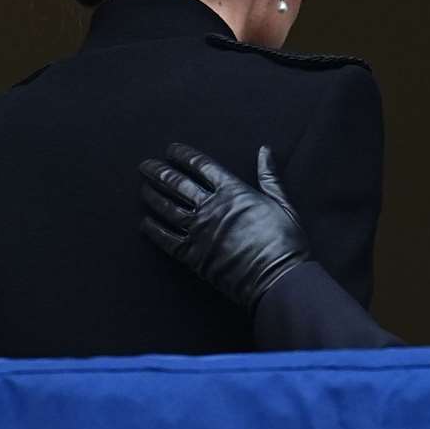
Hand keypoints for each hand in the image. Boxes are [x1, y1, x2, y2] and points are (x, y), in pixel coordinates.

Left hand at [139, 143, 310, 311]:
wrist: (278, 279)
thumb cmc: (285, 241)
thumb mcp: (283, 202)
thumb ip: (269, 175)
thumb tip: (265, 150)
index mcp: (233, 191)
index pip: (201, 165)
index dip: (183, 155)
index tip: (171, 150)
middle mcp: (211, 207)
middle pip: (177, 183)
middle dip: (159, 172)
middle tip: (145, 165)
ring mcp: (199, 231)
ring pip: (167, 208)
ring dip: (152, 195)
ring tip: (144, 187)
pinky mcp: (193, 255)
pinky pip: (166, 239)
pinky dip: (153, 230)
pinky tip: (144, 222)